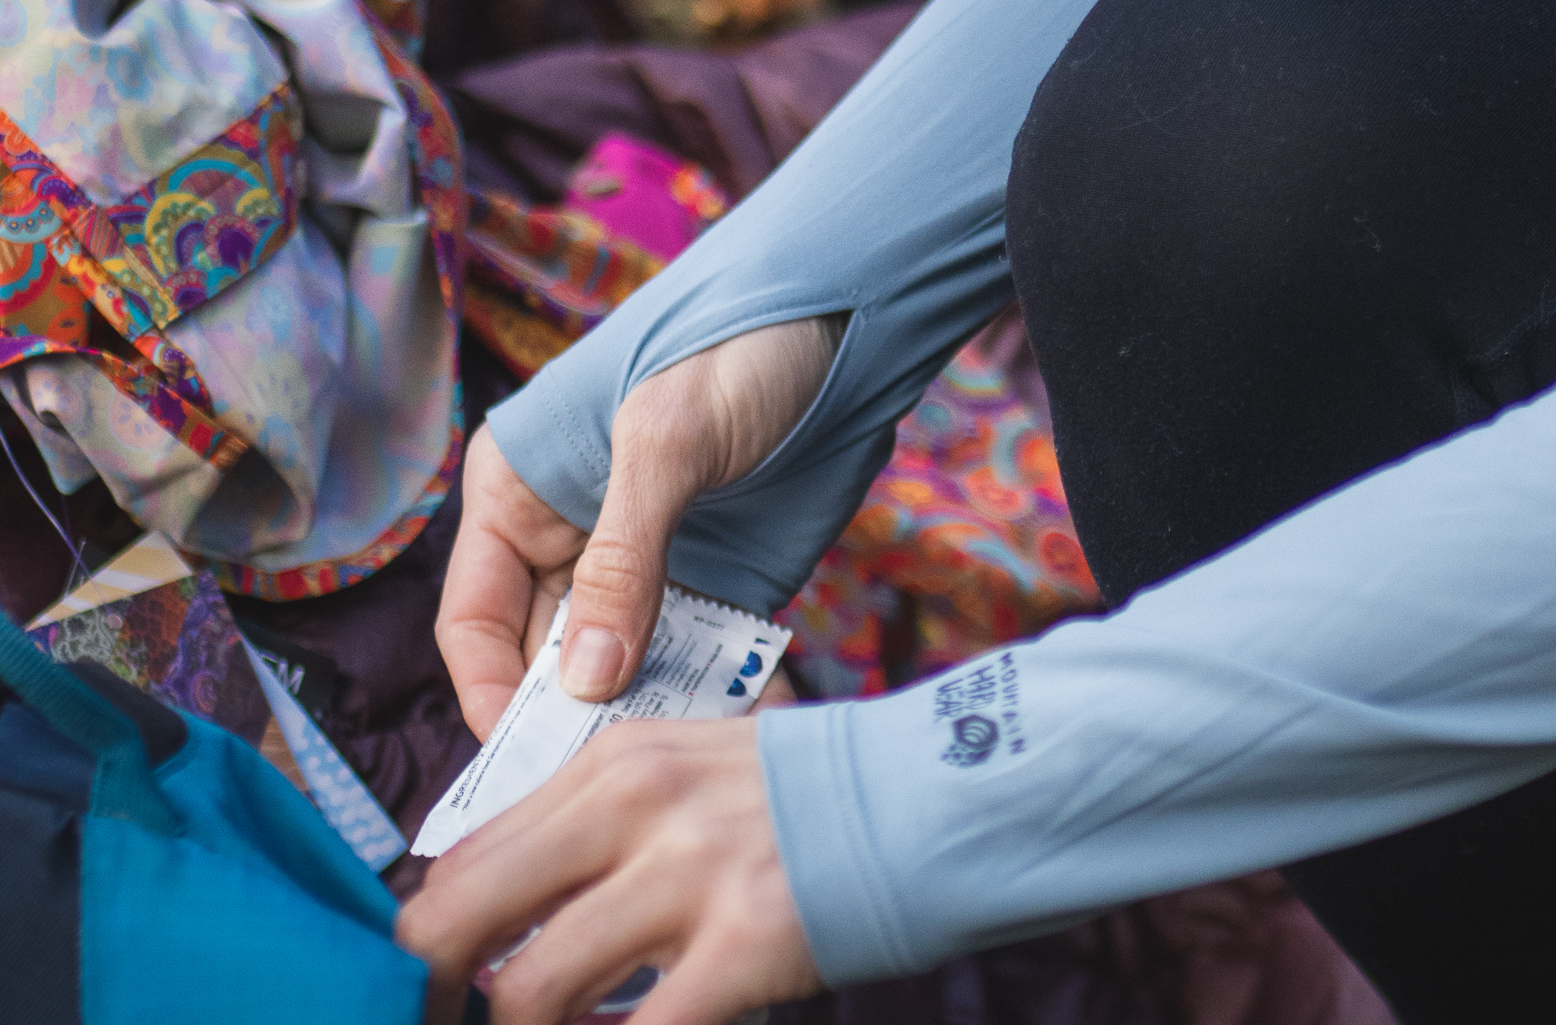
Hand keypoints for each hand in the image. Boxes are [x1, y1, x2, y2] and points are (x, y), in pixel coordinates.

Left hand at [396, 706, 821, 1024]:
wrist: (931, 794)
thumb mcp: (680, 770)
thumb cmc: (798, 797)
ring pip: (531, 989)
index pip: (460, 860)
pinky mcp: (744, 943)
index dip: (422, 945)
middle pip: (459, 918)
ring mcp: (688, 874)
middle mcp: (633, 805)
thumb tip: (490, 910)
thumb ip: (588, 825)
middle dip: (429, 996)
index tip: (428, 993)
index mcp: (609, 762)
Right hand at [438, 316, 843, 737]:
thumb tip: (582, 680)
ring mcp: (643, 565)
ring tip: (676, 765)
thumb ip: (622, 560)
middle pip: (545, 661)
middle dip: (574, 722)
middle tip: (610, 782)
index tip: (529, 765)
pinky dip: (709, 695)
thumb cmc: (733, 347)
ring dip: (645, 716)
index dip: (492, 695)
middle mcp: (568, 540)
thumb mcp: (666, 443)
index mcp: (516, 496)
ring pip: (622, 670)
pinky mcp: (714, 579)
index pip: (475, 623)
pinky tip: (735, 729)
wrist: (844, 316)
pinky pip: (698, 657)